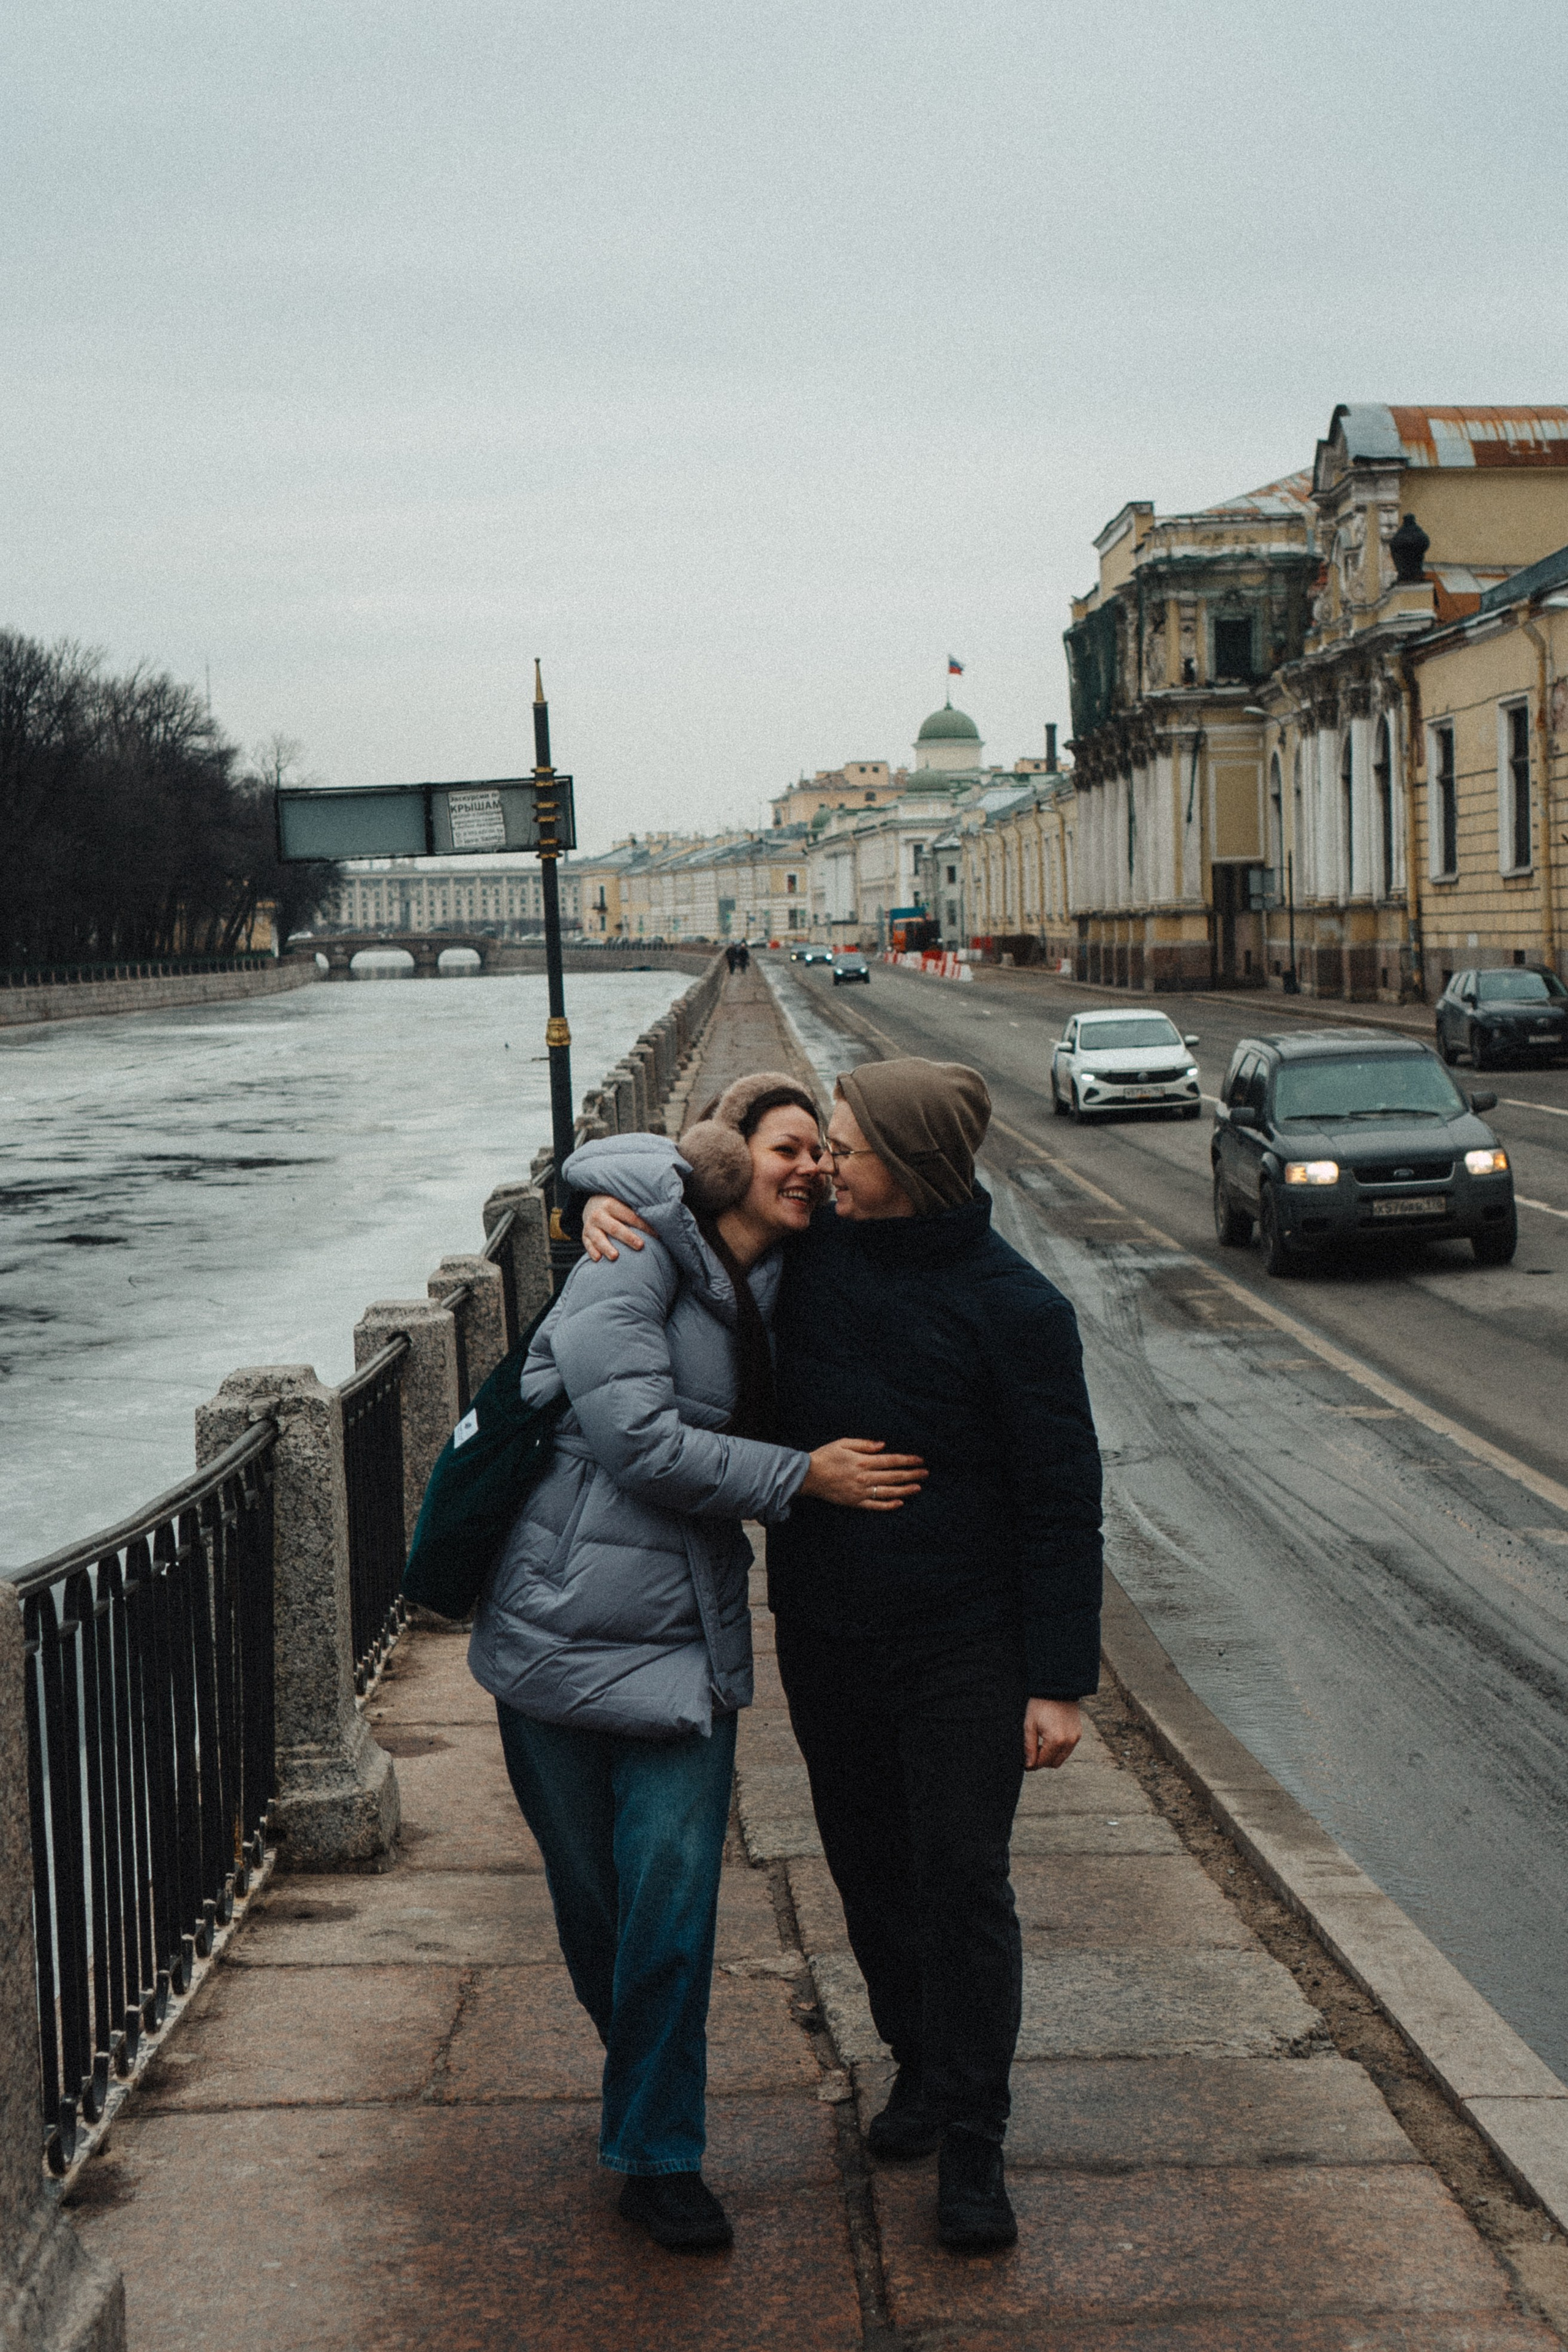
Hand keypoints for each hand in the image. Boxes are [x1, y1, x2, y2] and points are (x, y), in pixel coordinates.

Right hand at [583, 1194, 652, 1262]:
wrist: (592, 1204)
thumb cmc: (616, 1207)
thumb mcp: (623, 1203)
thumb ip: (636, 1210)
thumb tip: (661, 1220)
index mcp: (612, 1204)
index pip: (631, 1217)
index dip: (644, 1227)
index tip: (657, 1235)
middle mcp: (599, 1214)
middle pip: (615, 1228)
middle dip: (628, 1237)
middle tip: (640, 1246)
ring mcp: (590, 1226)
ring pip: (598, 1238)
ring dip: (607, 1247)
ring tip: (615, 1256)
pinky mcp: (584, 1235)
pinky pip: (587, 1244)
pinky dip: (592, 1251)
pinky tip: (598, 1259)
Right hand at [801, 1438, 927, 1511]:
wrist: (808, 1476)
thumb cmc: (825, 1456)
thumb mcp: (843, 1443)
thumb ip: (865, 1444)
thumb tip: (883, 1446)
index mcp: (863, 1461)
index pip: (892, 1461)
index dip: (908, 1460)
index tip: (920, 1460)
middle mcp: (865, 1477)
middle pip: (894, 1476)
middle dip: (912, 1474)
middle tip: (925, 1473)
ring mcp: (861, 1492)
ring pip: (888, 1492)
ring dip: (905, 1489)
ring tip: (918, 1487)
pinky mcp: (855, 1502)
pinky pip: (875, 1505)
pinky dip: (889, 1505)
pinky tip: (900, 1502)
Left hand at [1024, 1697, 1081, 1771]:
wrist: (1057, 1688)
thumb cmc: (1040, 1705)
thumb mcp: (1030, 1725)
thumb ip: (1029, 1747)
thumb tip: (1029, 1765)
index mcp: (1055, 1740)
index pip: (1043, 1762)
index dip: (1032, 1765)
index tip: (1026, 1764)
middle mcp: (1068, 1742)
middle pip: (1054, 1763)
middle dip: (1043, 1761)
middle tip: (1033, 1752)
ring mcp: (1075, 1738)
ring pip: (1062, 1758)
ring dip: (1052, 1756)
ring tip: (1042, 1744)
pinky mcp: (1078, 1733)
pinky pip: (1068, 1749)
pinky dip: (1059, 1749)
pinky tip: (1051, 1738)